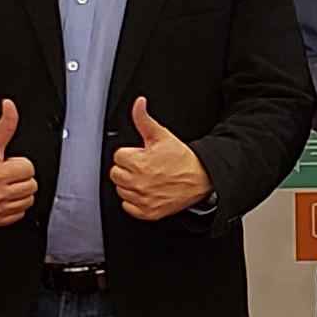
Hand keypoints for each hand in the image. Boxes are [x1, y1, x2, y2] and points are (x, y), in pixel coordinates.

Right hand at [0, 98, 39, 226]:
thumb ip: (5, 124)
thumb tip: (10, 107)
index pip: (29, 169)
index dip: (19, 163)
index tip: (8, 163)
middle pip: (31, 186)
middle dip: (21, 177)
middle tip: (7, 173)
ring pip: (27, 201)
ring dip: (20, 192)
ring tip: (6, 184)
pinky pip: (19, 215)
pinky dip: (14, 207)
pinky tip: (4, 196)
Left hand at [110, 97, 210, 221]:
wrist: (201, 178)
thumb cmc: (182, 158)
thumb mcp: (161, 135)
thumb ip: (143, 119)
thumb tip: (138, 103)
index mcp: (139, 163)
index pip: (118, 157)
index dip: (131, 154)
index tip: (141, 155)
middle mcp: (139, 183)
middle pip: (116, 174)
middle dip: (127, 168)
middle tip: (143, 166)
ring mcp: (143, 200)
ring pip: (120, 190)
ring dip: (130, 184)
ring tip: (146, 178)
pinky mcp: (148, 213)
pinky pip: (128, 207)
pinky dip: (134, 201)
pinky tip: (145, 191)